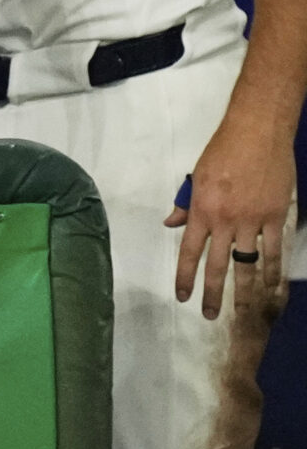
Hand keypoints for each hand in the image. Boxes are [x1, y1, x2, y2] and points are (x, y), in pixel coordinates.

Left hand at [170, 111, 294, 318]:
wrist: (256, 133)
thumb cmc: (222, 152)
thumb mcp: (196, 177)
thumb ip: (185, 204)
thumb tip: (171, 224)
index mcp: (201, 210)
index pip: (189, 252)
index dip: (185, 277)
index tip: (182, 296)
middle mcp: (225, 220)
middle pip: (217, 265)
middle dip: (212, 293)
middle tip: (209, 315)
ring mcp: (253, 220)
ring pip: (248, 263)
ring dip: (246, 291)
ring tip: (244, 312)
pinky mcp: (276, 216)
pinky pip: (275, 249)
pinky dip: (274, 270)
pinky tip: (273, 287)